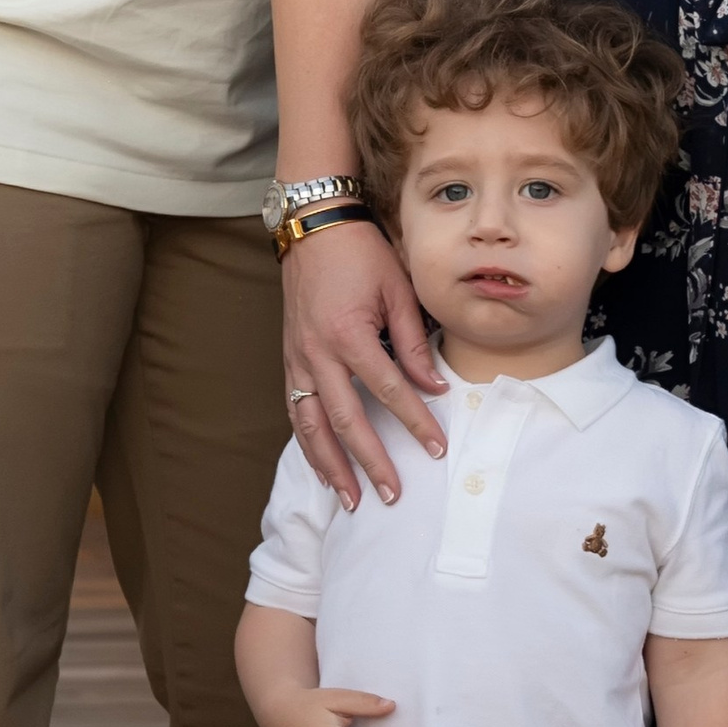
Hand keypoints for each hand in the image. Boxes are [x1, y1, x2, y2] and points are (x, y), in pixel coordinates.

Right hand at [281, 219, 445, 508]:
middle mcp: (316, 353)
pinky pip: (296, 411)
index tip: (438, 448)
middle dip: (370, 462)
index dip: (415, 422)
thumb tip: (434, 387)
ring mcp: (297, 359)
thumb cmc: (360, 254)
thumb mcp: (398, 290)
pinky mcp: (289, 360)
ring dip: (331, 466)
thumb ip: (412, 342)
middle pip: (345, 421)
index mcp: (347, 333)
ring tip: (351, 499)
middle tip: (392, 494)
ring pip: (311, 426)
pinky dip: (309, 444)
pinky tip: (324, 467)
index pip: (388, 390)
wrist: (314, 227)